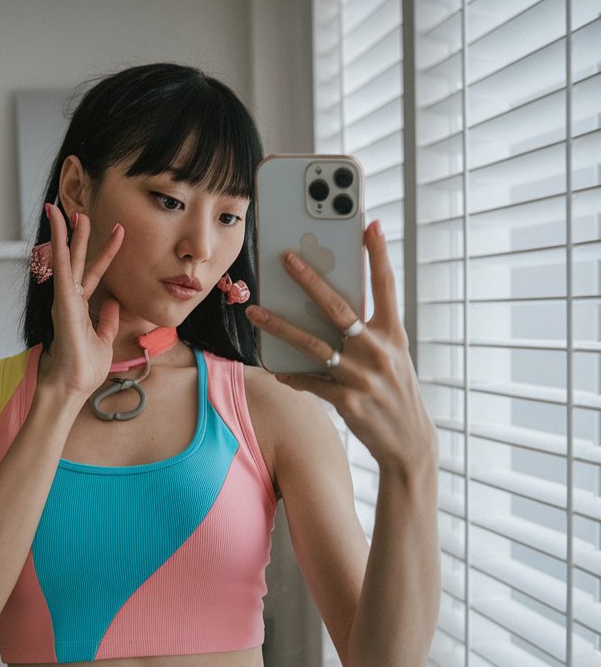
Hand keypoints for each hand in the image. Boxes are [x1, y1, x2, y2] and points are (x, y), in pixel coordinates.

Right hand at [37, 205, 123, 400]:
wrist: (72, 386)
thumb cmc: (83, 369)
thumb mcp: (104, 341)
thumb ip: (107, 321)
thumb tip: (113, 304)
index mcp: (80, 306)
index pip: (94, 273)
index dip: (106, 253)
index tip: (118, 232)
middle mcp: (69, 299)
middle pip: (77, 260)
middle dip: (80, 236)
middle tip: (81, 212)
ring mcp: (63, 299)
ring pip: (64, 259)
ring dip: (64, 234)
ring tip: (62, 210)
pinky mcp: (61, 301)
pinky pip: (61, 268)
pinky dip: (59, 247)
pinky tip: (58, 229)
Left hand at [245, 220, 435, 474]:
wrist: (410, 442)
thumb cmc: (395, 391)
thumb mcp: (393, 356)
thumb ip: (369, 330)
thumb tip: (331, 303)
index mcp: (393, 334)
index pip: (386, 286)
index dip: (377, 255)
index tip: (369, 224)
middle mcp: (379, 351)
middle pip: (340, 308)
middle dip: (312, 280)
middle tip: (287, 257)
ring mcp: (362, 377)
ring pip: (314, 344)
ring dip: (281, 326)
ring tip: (256, 312)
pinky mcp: (348, 402)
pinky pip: (310, 381)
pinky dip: (291, 373)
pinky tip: (273, 366)